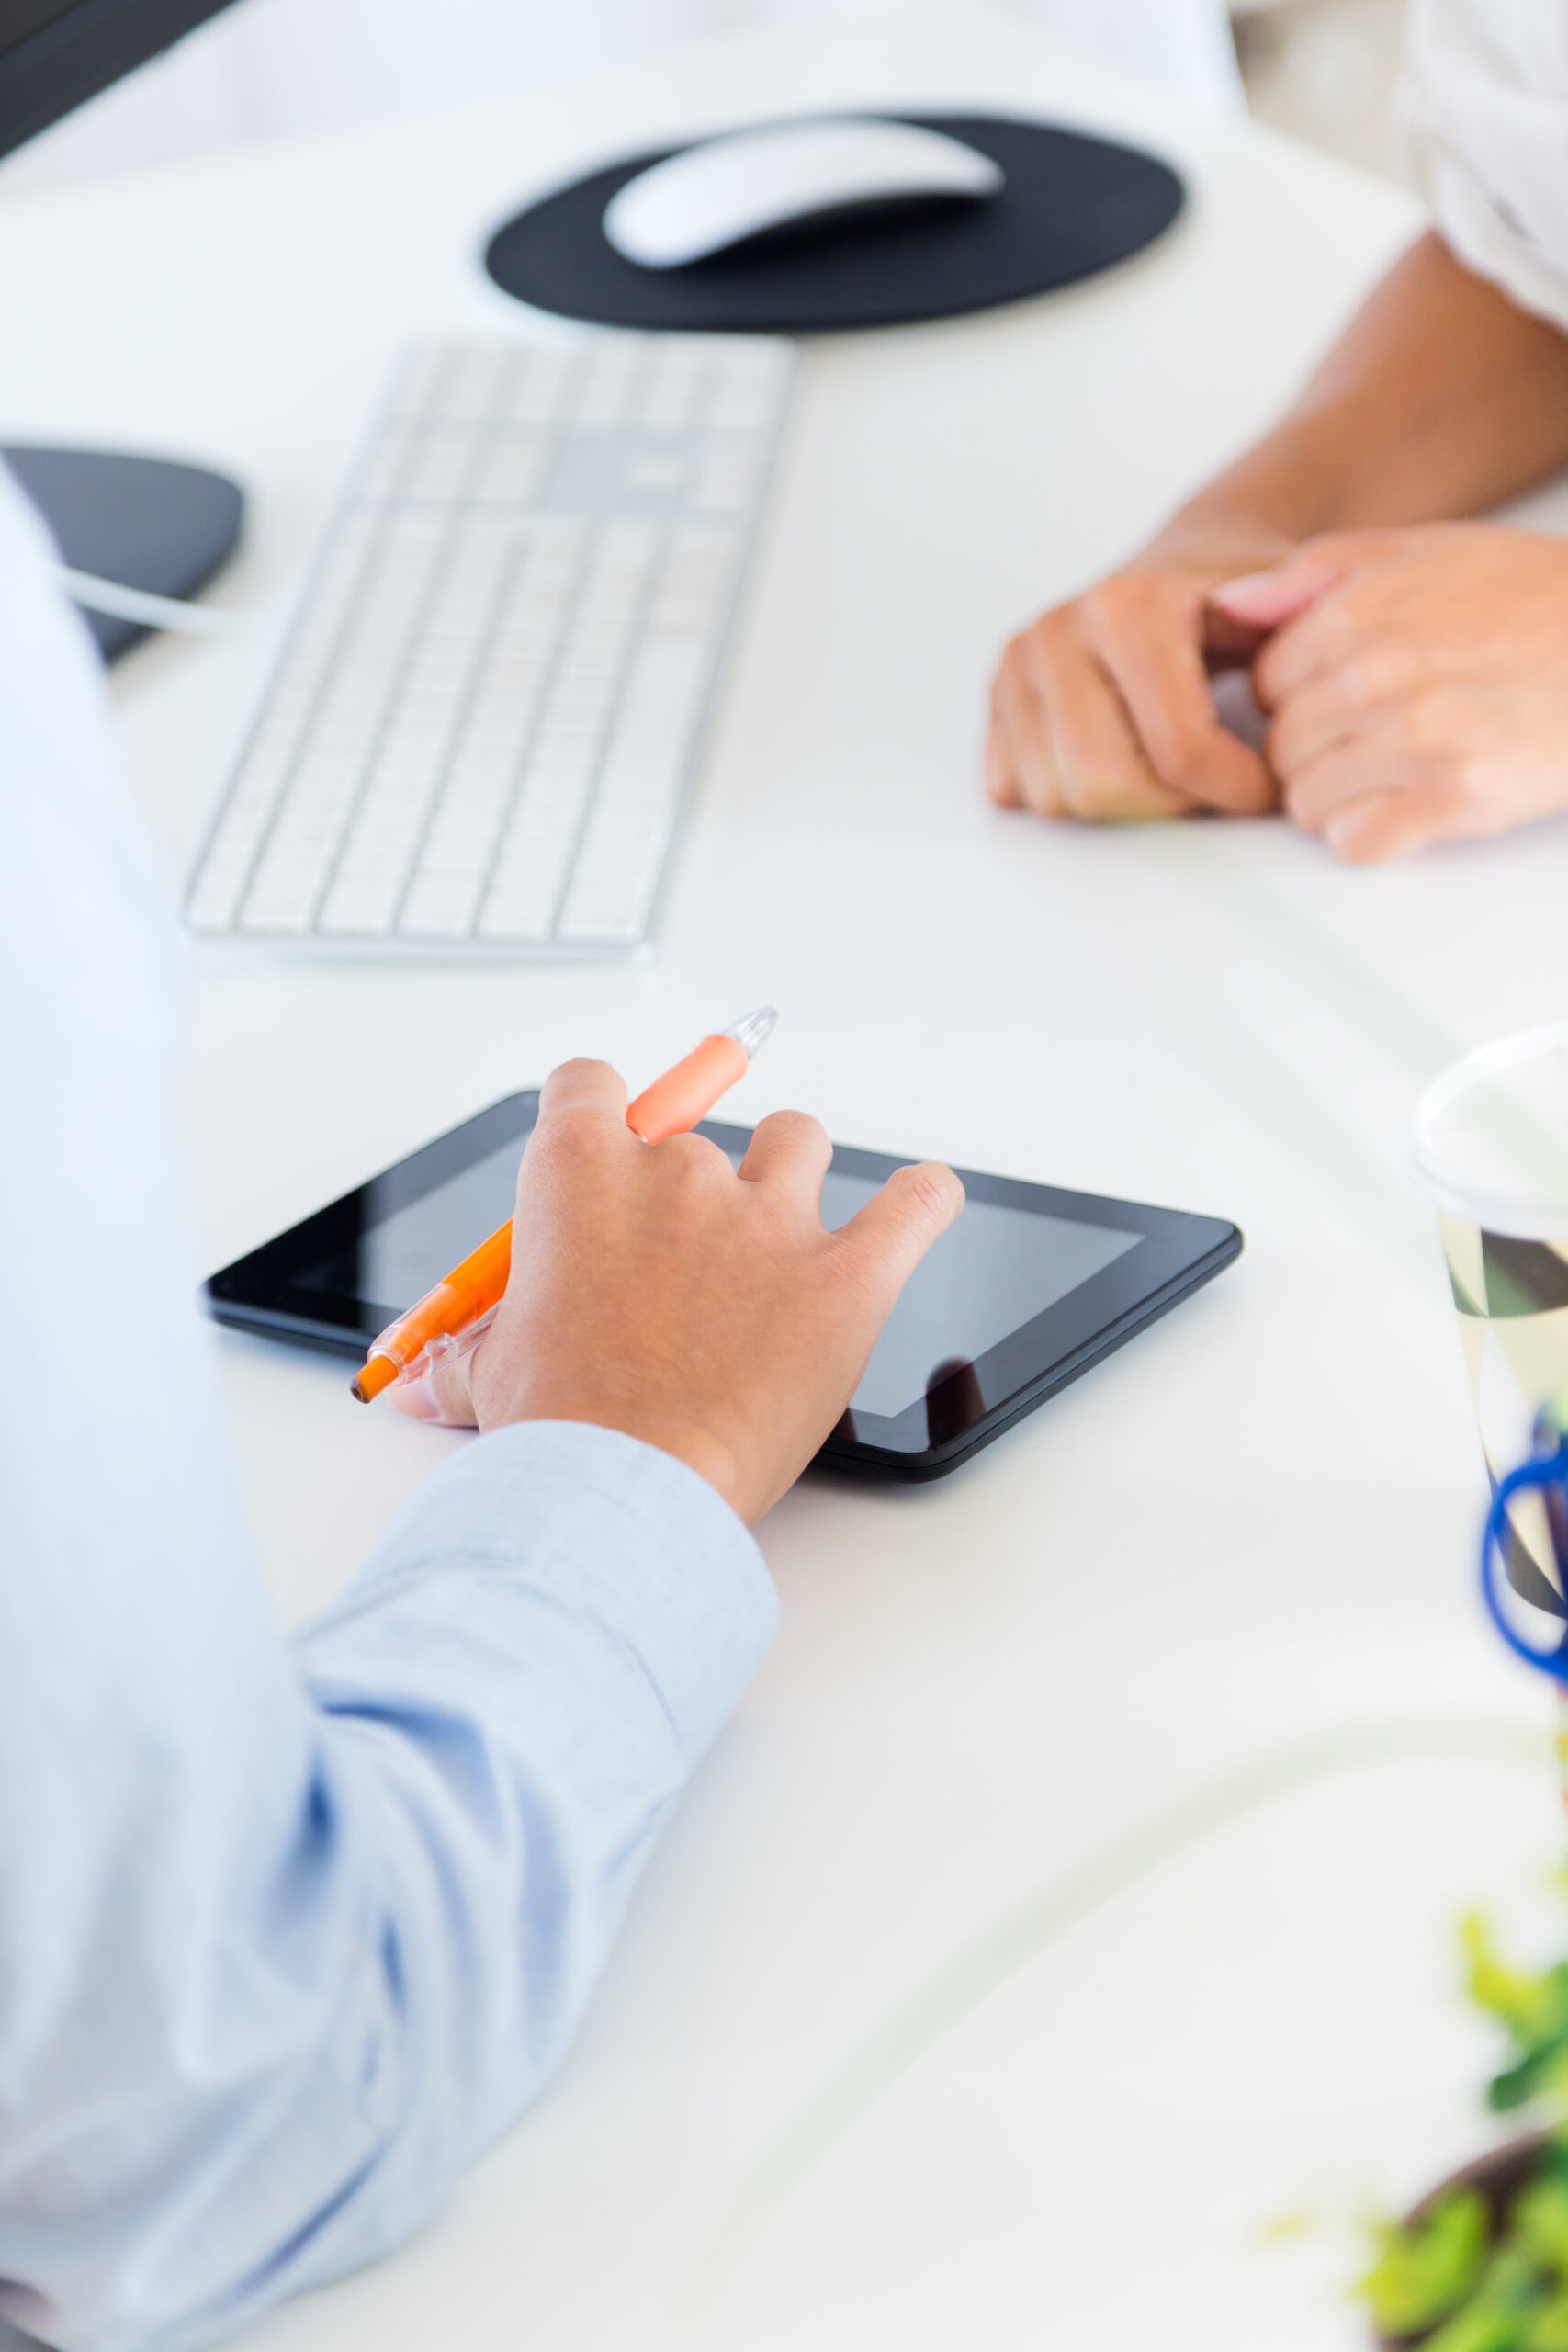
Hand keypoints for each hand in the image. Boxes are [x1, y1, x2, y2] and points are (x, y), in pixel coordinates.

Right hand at [392, 1060, 963, 1523]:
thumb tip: (417, 1382)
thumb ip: (467, 1356)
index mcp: (579, 1173)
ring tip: (778, 1242)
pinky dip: (925, 1200)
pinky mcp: (848, 1274)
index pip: (591, 1084)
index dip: (600, 1118)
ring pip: (797, 1142)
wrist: (623, 1494)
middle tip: (684, 1271)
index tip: (609, 1157)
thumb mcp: (489, 1376)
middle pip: (699, 1127)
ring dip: (789, 1178)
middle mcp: (678, 1172)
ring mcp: (769, 1218)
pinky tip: (923, 1204)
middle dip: (694, 1189)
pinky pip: (915, 1203)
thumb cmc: (556, 1431)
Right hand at [985, 533, 1287, 822]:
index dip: (1235, 789)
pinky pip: (1020, 791)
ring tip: (1173, 771)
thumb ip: (1310, 638)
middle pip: (1105, 784)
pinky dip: (1072, 796)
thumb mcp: (1292, 600)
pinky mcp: (994, 700)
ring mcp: (1016, 666)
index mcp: (1127, 605)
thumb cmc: (1238, 596)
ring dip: (1124, 805)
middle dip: (1172, 806)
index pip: (1179, 749)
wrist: (1185, 562)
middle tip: (1217, 786)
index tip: (1269, 787)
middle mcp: (1056, 631)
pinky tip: (1120, 761)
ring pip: (1060, 797)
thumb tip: (1314, 686)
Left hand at [1211, 523, 1567, 861]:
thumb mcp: (1433, 550)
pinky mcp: (1455, 799)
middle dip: (1317, 750)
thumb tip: (1231, 603)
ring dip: (1340, 797)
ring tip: (1398, 771)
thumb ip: (1323, 571)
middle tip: (1376, 739)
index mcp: (1366, 609)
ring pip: (1307, 801)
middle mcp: (1382, 672)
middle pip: (1281, 746)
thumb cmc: (1537, 600)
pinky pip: (1356, 842)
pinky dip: (1372, 835)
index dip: (1298, 697)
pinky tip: (1411, 807)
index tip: (1342, 697)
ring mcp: (1416, 739)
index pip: (1267, 682)